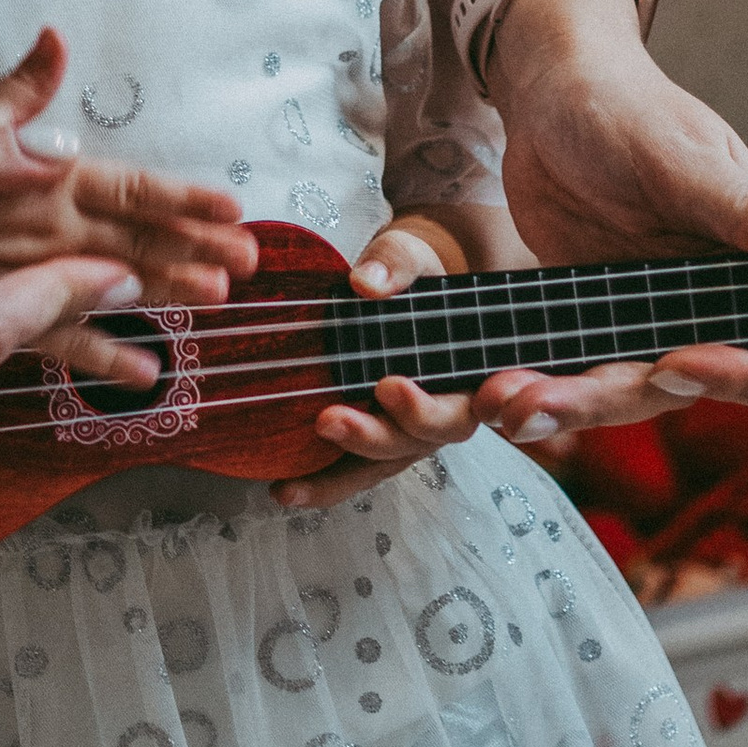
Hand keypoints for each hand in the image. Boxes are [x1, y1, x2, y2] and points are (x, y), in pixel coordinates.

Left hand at [271, 212, 479, 510]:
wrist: (401, 286)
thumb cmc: (414, 274)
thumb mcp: (411, 257)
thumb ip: (396, 265)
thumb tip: (367, 281)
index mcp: (464, 374)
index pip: (458, 408)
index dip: (426, 410)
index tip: (389, 387)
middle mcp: (440, 412)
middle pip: (414, 443)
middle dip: (372, 436)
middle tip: (329, 419)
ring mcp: (404, 431)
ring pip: (379, 465)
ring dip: (336, 475)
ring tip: (292, 480)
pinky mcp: (372, 437)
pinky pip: (351, 471)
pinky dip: (319, 483)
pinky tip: (284, 490)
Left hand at [464, 0, 747, 445]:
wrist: (550, 97)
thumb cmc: (629, 109)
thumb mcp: (683, 157)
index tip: (689, 361)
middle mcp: (720, 307)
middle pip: (701, 391)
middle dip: (631, 398)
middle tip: (560, 393)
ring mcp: (655, 321)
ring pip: (629, 394)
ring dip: (573, 406)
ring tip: (508, 403)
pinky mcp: (598, 324)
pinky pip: (578, 376)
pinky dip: (541, 390)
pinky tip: (496, 394)